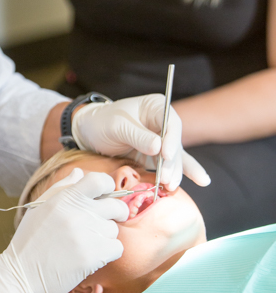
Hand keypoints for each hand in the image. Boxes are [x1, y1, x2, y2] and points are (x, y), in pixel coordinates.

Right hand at [0, 170, 127, 292]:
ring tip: (86, 244)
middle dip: (117, 213)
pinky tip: (92, 256)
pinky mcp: (92, 256)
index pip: (99, 180)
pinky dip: (108, 253)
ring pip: (114, 230)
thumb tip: (80, 172)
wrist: (20, 275)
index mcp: (65, 198)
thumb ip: (62, 187)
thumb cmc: (30, 240)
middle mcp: (77, 213)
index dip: (108, 186)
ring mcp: (86, 235)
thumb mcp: (40, 207)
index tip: (106, 195)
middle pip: (116, 206)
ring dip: (105, 237)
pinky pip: (116, 248)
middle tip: (110, 220)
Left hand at [72, 94, 210, 190]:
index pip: (171, 123)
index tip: (166, 155)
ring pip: (175, 157)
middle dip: (172, 162)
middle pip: (175, 143)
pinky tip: (202, 181)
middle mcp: (163, 122)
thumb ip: (138, 136)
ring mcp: (162, 140)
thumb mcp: (117, 126)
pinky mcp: (157, 155)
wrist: (89, 132)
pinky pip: (171, 165)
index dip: (171, 140)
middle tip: (165, 178)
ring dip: (174, 172)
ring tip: (171, 186)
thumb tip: (158, 148)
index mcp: (156, 106)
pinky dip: (181, 174)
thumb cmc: (102, 122)